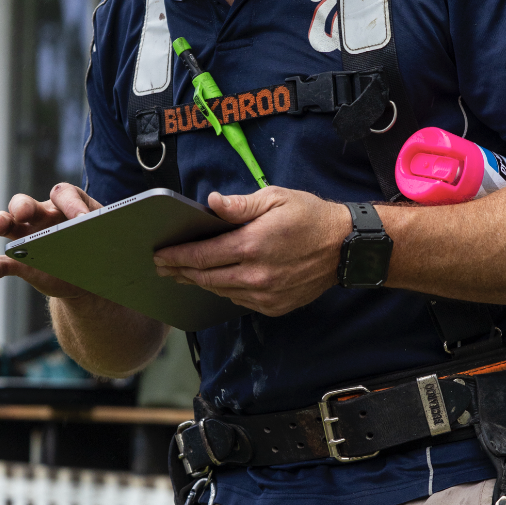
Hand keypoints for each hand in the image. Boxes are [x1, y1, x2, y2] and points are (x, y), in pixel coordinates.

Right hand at [0, 182, 102, 299]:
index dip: (71, 204)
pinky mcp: (20, 262)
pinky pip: (3, 263)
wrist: (91, 279)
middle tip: (24, 213)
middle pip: (26, 203)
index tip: (81, 221)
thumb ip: (104, 234)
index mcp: (67, 205)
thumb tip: (100, 236)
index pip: (63, 194)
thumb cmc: (99, 248)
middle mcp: (42, 216)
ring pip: (9, 224)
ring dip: (1, 222)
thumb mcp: (107, 238)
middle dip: (23, 206)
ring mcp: (28, 238)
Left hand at [153, 187, 352, 316]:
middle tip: (163, 268)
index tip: (160, 255)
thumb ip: (239, 205)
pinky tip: (217, 281)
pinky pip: (239, 300)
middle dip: (181, 272)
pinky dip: (225, 290)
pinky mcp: (274, 306)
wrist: (345, 247)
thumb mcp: (275, 198)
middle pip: (206, 277)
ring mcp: (265, 295)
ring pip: (221, 291)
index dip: (177, 256)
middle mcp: (255, 275)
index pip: (202, 255)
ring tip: (184, 274)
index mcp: (252, 245)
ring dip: (201, 283)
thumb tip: (210, 203)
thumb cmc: (310, 216)